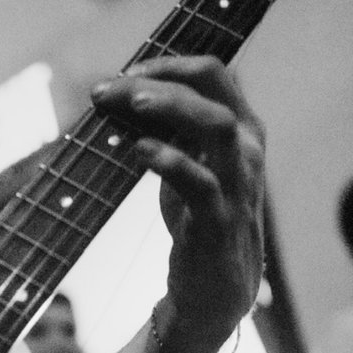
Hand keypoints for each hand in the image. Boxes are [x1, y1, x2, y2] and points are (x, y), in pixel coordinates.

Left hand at [91, 54, 264, 352]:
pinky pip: (200, 182)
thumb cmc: (196, 216)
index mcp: (239, 129)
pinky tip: (138, 150)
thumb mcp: (184, 162)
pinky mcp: (218, 219)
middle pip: (212, 90)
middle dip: (158, 80)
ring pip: (217, 126)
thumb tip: (116, 93)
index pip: (212, 73)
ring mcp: (236, 183)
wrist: (213, 288)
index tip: (123, 73)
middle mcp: (246, 149)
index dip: (167, 64)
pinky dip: (169, 160)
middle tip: (108, 89)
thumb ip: (165, 127)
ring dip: (172, 107)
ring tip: (132, 103)